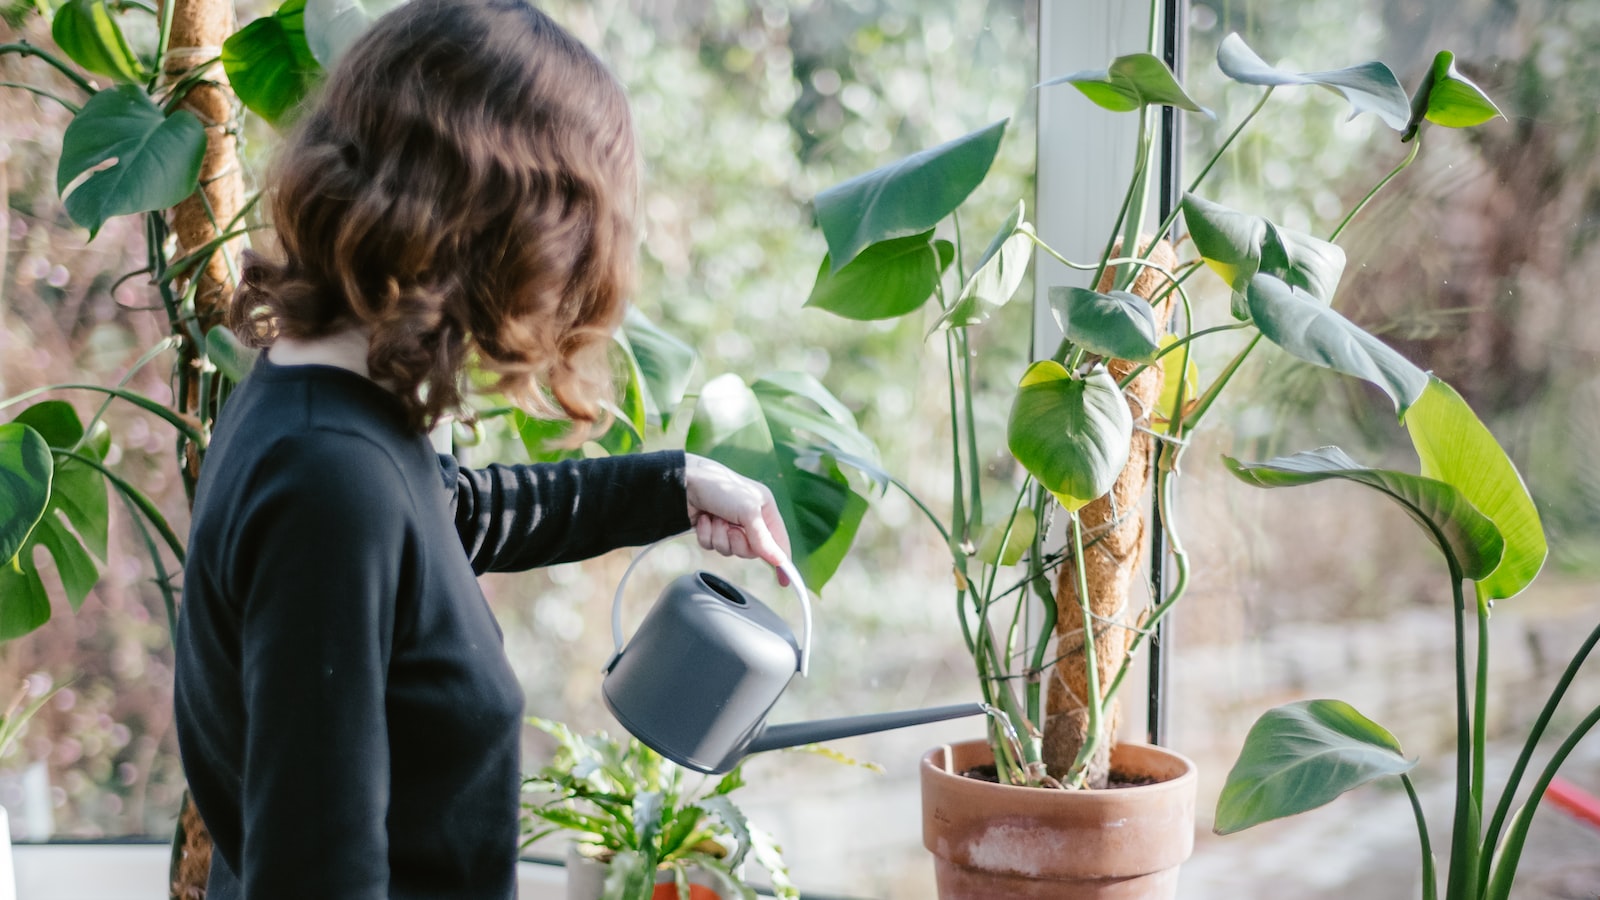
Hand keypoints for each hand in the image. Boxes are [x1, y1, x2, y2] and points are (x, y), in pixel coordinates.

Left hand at [684, 453, 791, 584]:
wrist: (685, 481)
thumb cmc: (721, 488)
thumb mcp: (748, 511)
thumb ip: (763, 538)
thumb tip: (779, 561)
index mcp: (764, 508)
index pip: (778, 540)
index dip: (781, 560)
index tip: (784, 581)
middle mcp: (749, 518)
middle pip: (751, 550)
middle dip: (738, 542)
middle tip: (730, 529)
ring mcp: (729, 524)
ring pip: (729, 550)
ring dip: (719, 536)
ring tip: (715, 518)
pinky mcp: (712, 529)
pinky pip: (712, 546)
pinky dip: (706, 535)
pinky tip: (704, 519)